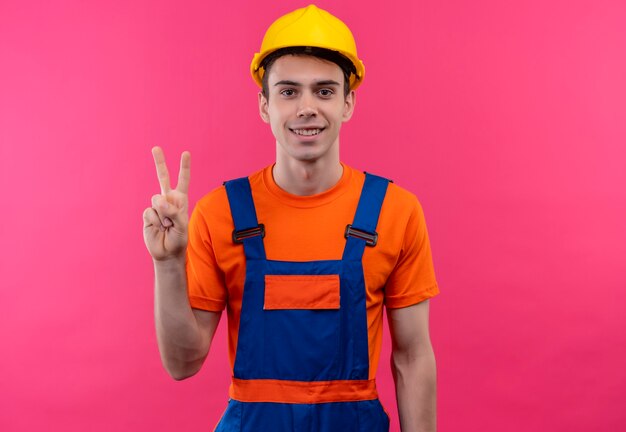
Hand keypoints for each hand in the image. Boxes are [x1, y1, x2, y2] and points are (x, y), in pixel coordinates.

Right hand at [143, 146, 190, 261]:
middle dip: (159, 162)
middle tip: (156, 148)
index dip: (184, 167)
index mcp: (180, 200)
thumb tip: (160, 202)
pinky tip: (158, 228)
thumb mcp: (182, 226)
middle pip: (163, 177)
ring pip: (157, 200)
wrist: (166, 252)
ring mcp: (157, 206)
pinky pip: (150, 211)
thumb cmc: (179, 239)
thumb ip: (173, 212)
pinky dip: (155, 221)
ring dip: (163, 214)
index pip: (183, 180)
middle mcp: (168, 200)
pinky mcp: (147, 214)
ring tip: (167, 226)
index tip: (186, 153)